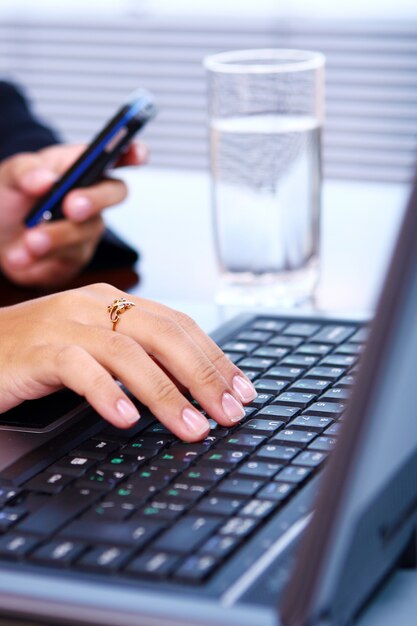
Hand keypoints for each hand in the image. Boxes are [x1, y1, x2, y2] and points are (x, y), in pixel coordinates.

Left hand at [0, 143, 146, 287]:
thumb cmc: (9, 199)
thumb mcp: (8, 176)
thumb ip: (25, 171)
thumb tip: (47, 179)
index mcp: (80, 166)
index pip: (116, 155)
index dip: (133, 152)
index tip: (137, 153)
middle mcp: (92, 196)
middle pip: (115, 192)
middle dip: (95, 199)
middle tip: (71, 207)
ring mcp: (87, 228)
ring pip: (86, 230)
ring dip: (58, 235)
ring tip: (30, 241)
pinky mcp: (76, 257)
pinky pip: (68, 257)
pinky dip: (42, 257)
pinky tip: (20, 257)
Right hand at [0, 283, 256, 440]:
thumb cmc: (38, 352)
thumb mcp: (95, 348)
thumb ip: (138, 357)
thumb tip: (191, 387)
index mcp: (114, 303)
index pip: (179, 325)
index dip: (215, 357)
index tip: (241, 390)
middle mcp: (95, 306)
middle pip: (164, 334)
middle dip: (204, 375)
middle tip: (229, 413)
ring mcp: (66, 324)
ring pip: (129, 352)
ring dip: (167, 393)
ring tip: (192, 427)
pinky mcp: (38, 349)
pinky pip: (79, 368)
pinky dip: (108, 393)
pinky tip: (127, 419)